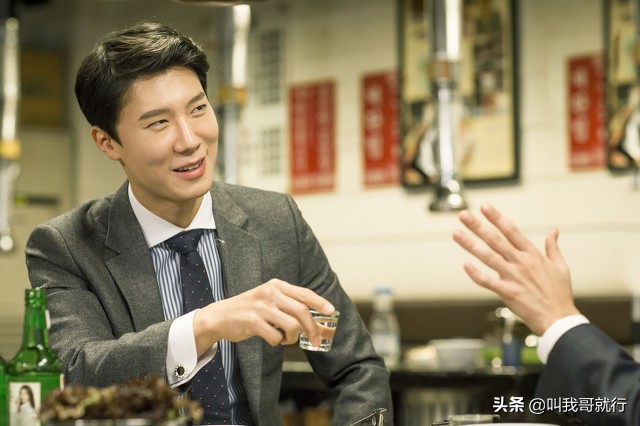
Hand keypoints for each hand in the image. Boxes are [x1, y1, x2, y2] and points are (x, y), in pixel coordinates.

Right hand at [193, 279, 334, 353]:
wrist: (219, 316)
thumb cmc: (249, 309)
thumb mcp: (268, 297)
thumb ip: (287, 302)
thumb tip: (313, 316)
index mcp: (276, 285)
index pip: (304, 293)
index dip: (320, 302)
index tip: (331, 311)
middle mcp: (270, 293)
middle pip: (302, 310)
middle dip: (312, 327)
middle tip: (315, 339)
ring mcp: (261, 307)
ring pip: (292, 325)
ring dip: (293, 337)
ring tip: (286, 338)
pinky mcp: (253, 321)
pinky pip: (276, 337)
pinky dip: (278, 342)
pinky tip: (273, 339)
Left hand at [452, 203, 579, 334]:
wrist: (559, 320)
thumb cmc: (559, 294)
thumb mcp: (561, 267)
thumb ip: (553, 247)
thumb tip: (554, 231)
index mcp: (533, 255)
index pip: (511, 230)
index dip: (497, 217)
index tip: (484, 206)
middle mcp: (521, 263)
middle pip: (495, 240)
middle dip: (478, 226)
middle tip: (463, 215)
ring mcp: (513, 277)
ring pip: (488, 257)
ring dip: (470, 245)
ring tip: (456, 234)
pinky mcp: (508, 292)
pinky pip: (487, 281)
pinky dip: (475, 274)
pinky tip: (465, 265)